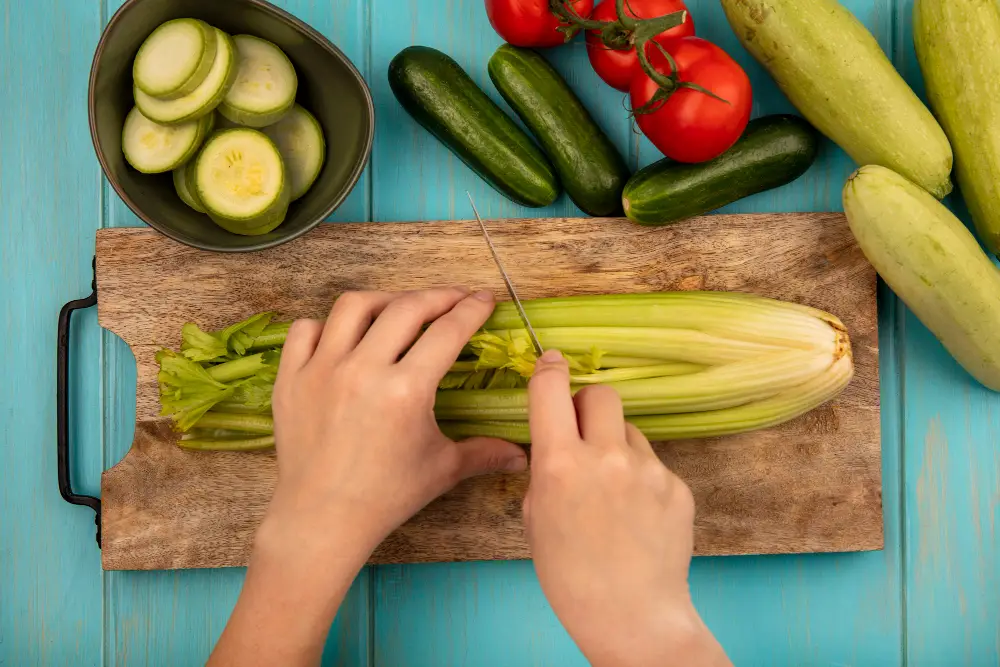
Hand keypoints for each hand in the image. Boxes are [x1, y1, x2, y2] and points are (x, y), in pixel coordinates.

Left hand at [262, 286, 527, 562]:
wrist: (321, 519)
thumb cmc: (385, 497)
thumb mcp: (441, 469)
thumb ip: (484, 452)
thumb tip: (522, 453)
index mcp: (405, 391)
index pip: (447, 332)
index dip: (471, 310)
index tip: (484, 299)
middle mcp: (362, 370)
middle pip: (406, 308)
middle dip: (437, 296)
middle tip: (454, 299)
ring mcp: (321, 370)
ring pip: (353, 306)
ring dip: (384, 300)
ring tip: (400, 309)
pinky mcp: (290, 378)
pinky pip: (306, 330)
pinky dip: (327, 326)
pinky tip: (347, 337)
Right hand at [524, 350, 729, 666]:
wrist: (631, 616)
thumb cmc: (571, 576)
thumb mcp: (535, 519)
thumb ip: (544, 471)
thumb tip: (555, 444)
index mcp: (560, 465)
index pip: (551, 388)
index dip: (549, 369)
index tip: (551, 363)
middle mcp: (606, 457)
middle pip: (601, 393)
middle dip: (588, 405)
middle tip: (583, 433)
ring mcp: (648, 470)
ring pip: (630, 430)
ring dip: (616, 445)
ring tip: (612, 491)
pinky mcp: (677, 485)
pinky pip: (654, 463)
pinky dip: (641, 478)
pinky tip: (636, 514)